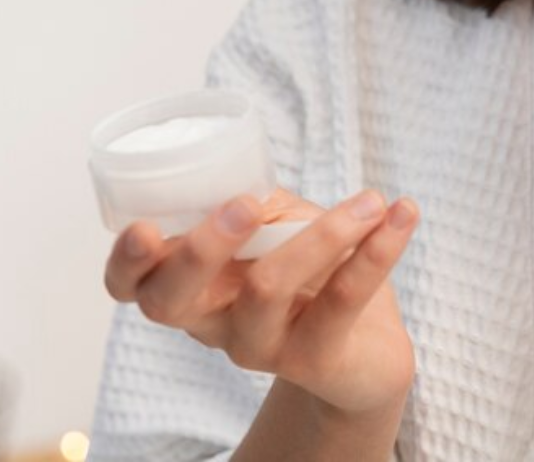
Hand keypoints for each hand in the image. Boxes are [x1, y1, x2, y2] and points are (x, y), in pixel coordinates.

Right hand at [104, 187, 419, 417]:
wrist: (366, 352)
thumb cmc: (311, 273)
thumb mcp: (279, 230)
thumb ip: (259, 203)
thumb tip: (251, 178)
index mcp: (195, 287)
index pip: (135, 286)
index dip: (127, 261)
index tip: (143, 227)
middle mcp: (216, 322)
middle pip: (175, 300)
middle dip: (201, 248)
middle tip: (245, 205)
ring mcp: (262, 346)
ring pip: (267, 289)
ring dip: (323, 232)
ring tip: (370, 200)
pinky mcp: (317, 358)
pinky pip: (343, 298)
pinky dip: (380, 248)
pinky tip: (402, 213)